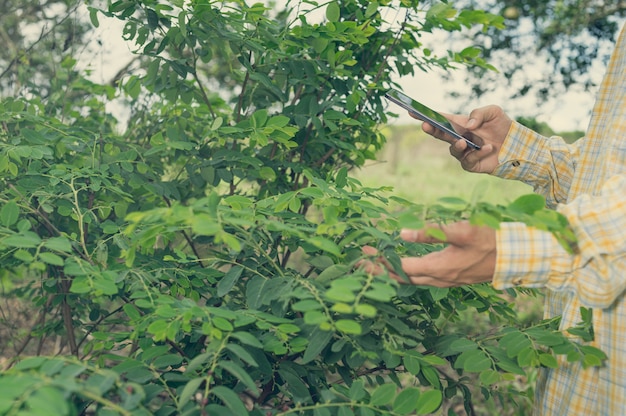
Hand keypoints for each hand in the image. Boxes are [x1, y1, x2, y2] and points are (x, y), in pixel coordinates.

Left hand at [361, 222, 495, 286]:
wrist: (517, 258)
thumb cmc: (490, 240)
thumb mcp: (461, 231)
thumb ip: (432, 232)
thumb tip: (402, 234)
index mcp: (439, 268)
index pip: (401, 268)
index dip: (381, 261)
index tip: (366, 251)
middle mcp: (439, 279)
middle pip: (402, 278)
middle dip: (380, 270)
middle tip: (361, 260)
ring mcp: (446, 281)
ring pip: (412, 280)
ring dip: (392, 273)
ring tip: (376, 263)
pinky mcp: (452, 278)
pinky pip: (422, 280)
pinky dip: (407, 273)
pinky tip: (403, 266)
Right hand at [415, 105, 511, 173]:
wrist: (518, 145)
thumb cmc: (503, 126)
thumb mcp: (494, 111)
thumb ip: (479, 113)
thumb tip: (469, 125)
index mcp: (461, 124)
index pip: (440, 119)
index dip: (426, 115)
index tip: (412, 111)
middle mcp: (459, 137)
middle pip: (439, 134)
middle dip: (431, 130)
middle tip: (425, 126)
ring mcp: (464, 152)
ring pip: (453, 149)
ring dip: (457, 145)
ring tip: (465, 142)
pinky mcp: (471, 164)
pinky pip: (468, 160)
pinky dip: (478, 154)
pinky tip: (489, 148)